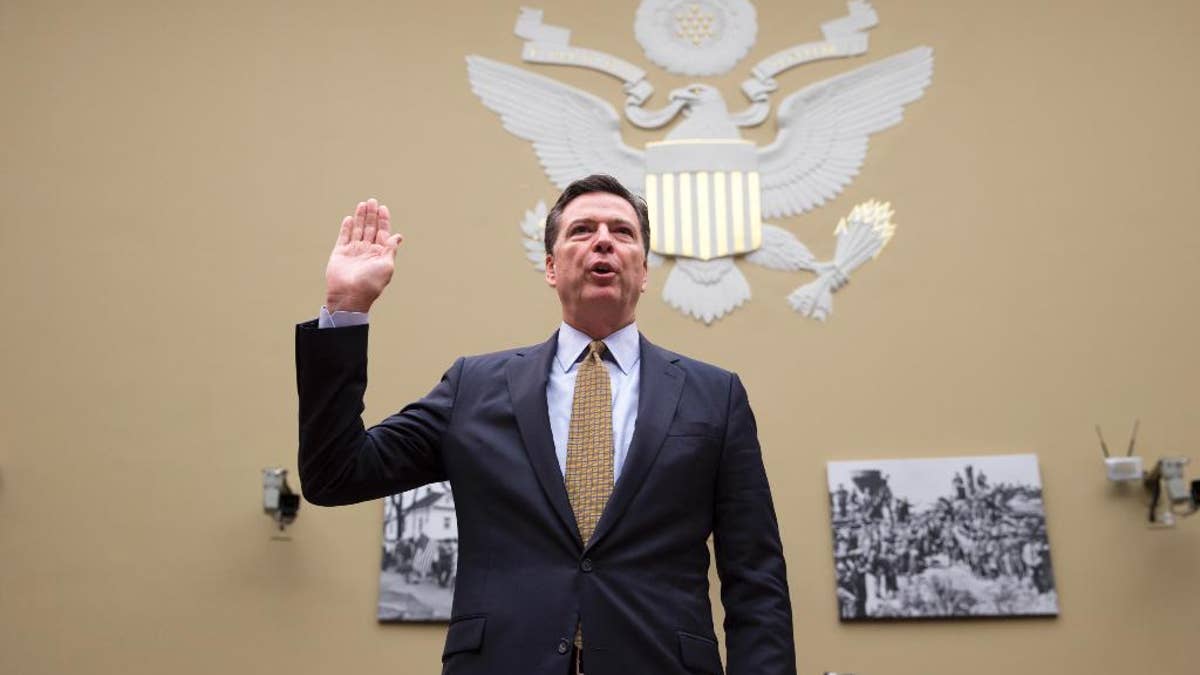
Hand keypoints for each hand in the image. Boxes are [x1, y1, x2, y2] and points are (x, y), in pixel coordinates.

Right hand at [324, 198, 403, 312]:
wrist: (350, 295)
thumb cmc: (371, 283)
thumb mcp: (387, 266)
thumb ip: (390, 249)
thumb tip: (398, 236)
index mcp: (379, 254)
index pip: (383, 233)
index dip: (383, 220)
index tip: (383, 208)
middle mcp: (367, 251)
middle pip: (370, 228)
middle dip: (372, 215)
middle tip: (372, 201)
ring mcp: (353, 251)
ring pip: (357, 230)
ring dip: (360, 217)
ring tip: (363, 204)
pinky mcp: (340, 253)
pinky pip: (343, 237)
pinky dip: (346, 227)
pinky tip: (349, 218)